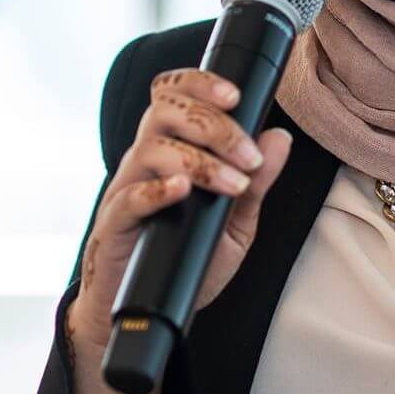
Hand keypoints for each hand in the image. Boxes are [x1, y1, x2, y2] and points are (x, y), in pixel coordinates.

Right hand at [66, 68, 294, 351]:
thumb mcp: (234, 223)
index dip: (199, 83)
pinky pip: (128, 198)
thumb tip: (279, 139)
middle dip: (213, 125)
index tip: (235, 96)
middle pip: (164, 111)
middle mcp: (144, 162)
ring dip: (200, 161)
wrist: (144, 310)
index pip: (174, 95)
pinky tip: (183, 191)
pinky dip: (156, 190)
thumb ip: (256, 184)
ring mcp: (126, 191)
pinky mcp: (115, 226)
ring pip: (150, 148)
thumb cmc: (186, 260)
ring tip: (234, 185)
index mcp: (170, 150)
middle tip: (248, 156)